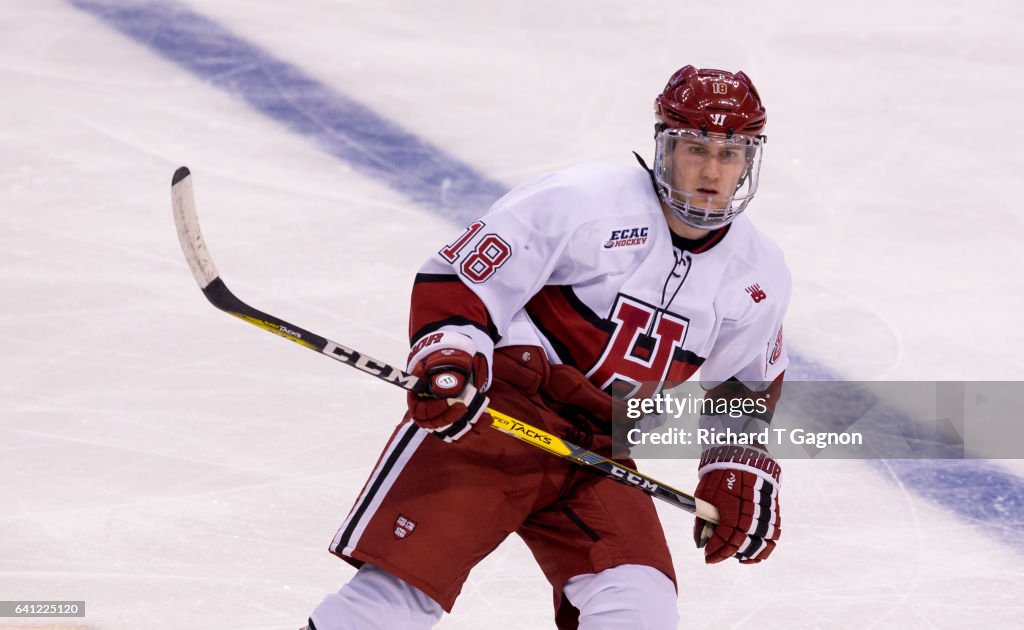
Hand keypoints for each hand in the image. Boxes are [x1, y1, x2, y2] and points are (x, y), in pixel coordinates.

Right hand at [406, 332, 489, 441]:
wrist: (460, 357)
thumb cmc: (449, 356)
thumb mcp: (446, 360)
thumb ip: (444, 372)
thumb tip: (446, 389)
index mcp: (418, 394)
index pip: (420, 412)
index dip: (436, 410)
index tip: (453, 402)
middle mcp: (428, 408)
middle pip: (434, 425)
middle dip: (451, 418)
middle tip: (465, 407)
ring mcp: (442, 415)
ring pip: (450, 431)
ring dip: (466, 425)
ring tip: (481, 414)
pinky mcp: (456, 420)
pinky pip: (463, 432)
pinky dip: (475, 429)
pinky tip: (487, 419)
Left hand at [693, 446, 780, 563]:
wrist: (743, 453)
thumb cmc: (720, 473)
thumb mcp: (705, 493)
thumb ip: (703, 519)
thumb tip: (700, 542)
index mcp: (732, 504)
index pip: (726, 537)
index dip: (716, 551)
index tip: (708, 557)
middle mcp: (751, 509)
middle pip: (743, 542)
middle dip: (727, 553)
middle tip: (716, 556)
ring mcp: (765, 510)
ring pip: (762, 542)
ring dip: (748, 553)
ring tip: (735, 556)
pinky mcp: (774, 509)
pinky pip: (774, 534)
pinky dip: (765, 546)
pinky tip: (752, 551)